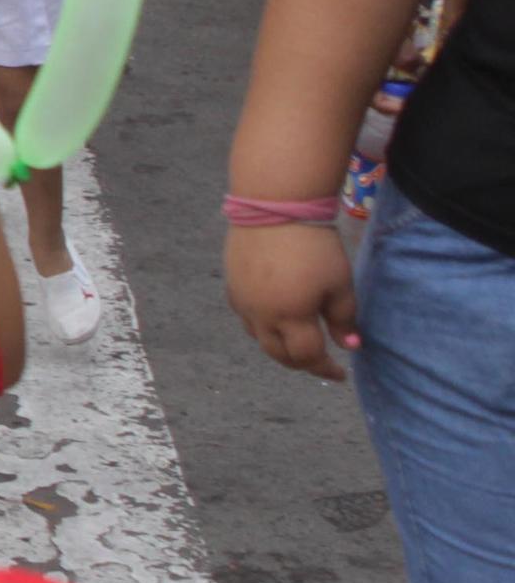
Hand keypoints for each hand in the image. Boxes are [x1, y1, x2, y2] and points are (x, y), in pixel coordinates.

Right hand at [228, 218, 358, 380]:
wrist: (273, 209)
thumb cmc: (314, 247)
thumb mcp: (339, 284)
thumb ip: (344, 319)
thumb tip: (349, 346)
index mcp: (290, 317)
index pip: (308, 356)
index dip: (326, 369)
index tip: (342, 374)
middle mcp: (261, 316)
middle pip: (279, 355)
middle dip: (302, 363)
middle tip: (320, 361)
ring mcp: (243, 303)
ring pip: (260, 339)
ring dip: (280, 347)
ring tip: (298, 342)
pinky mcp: (232, 288)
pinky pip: (248, 319)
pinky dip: (264, 328)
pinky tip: (277, 316)